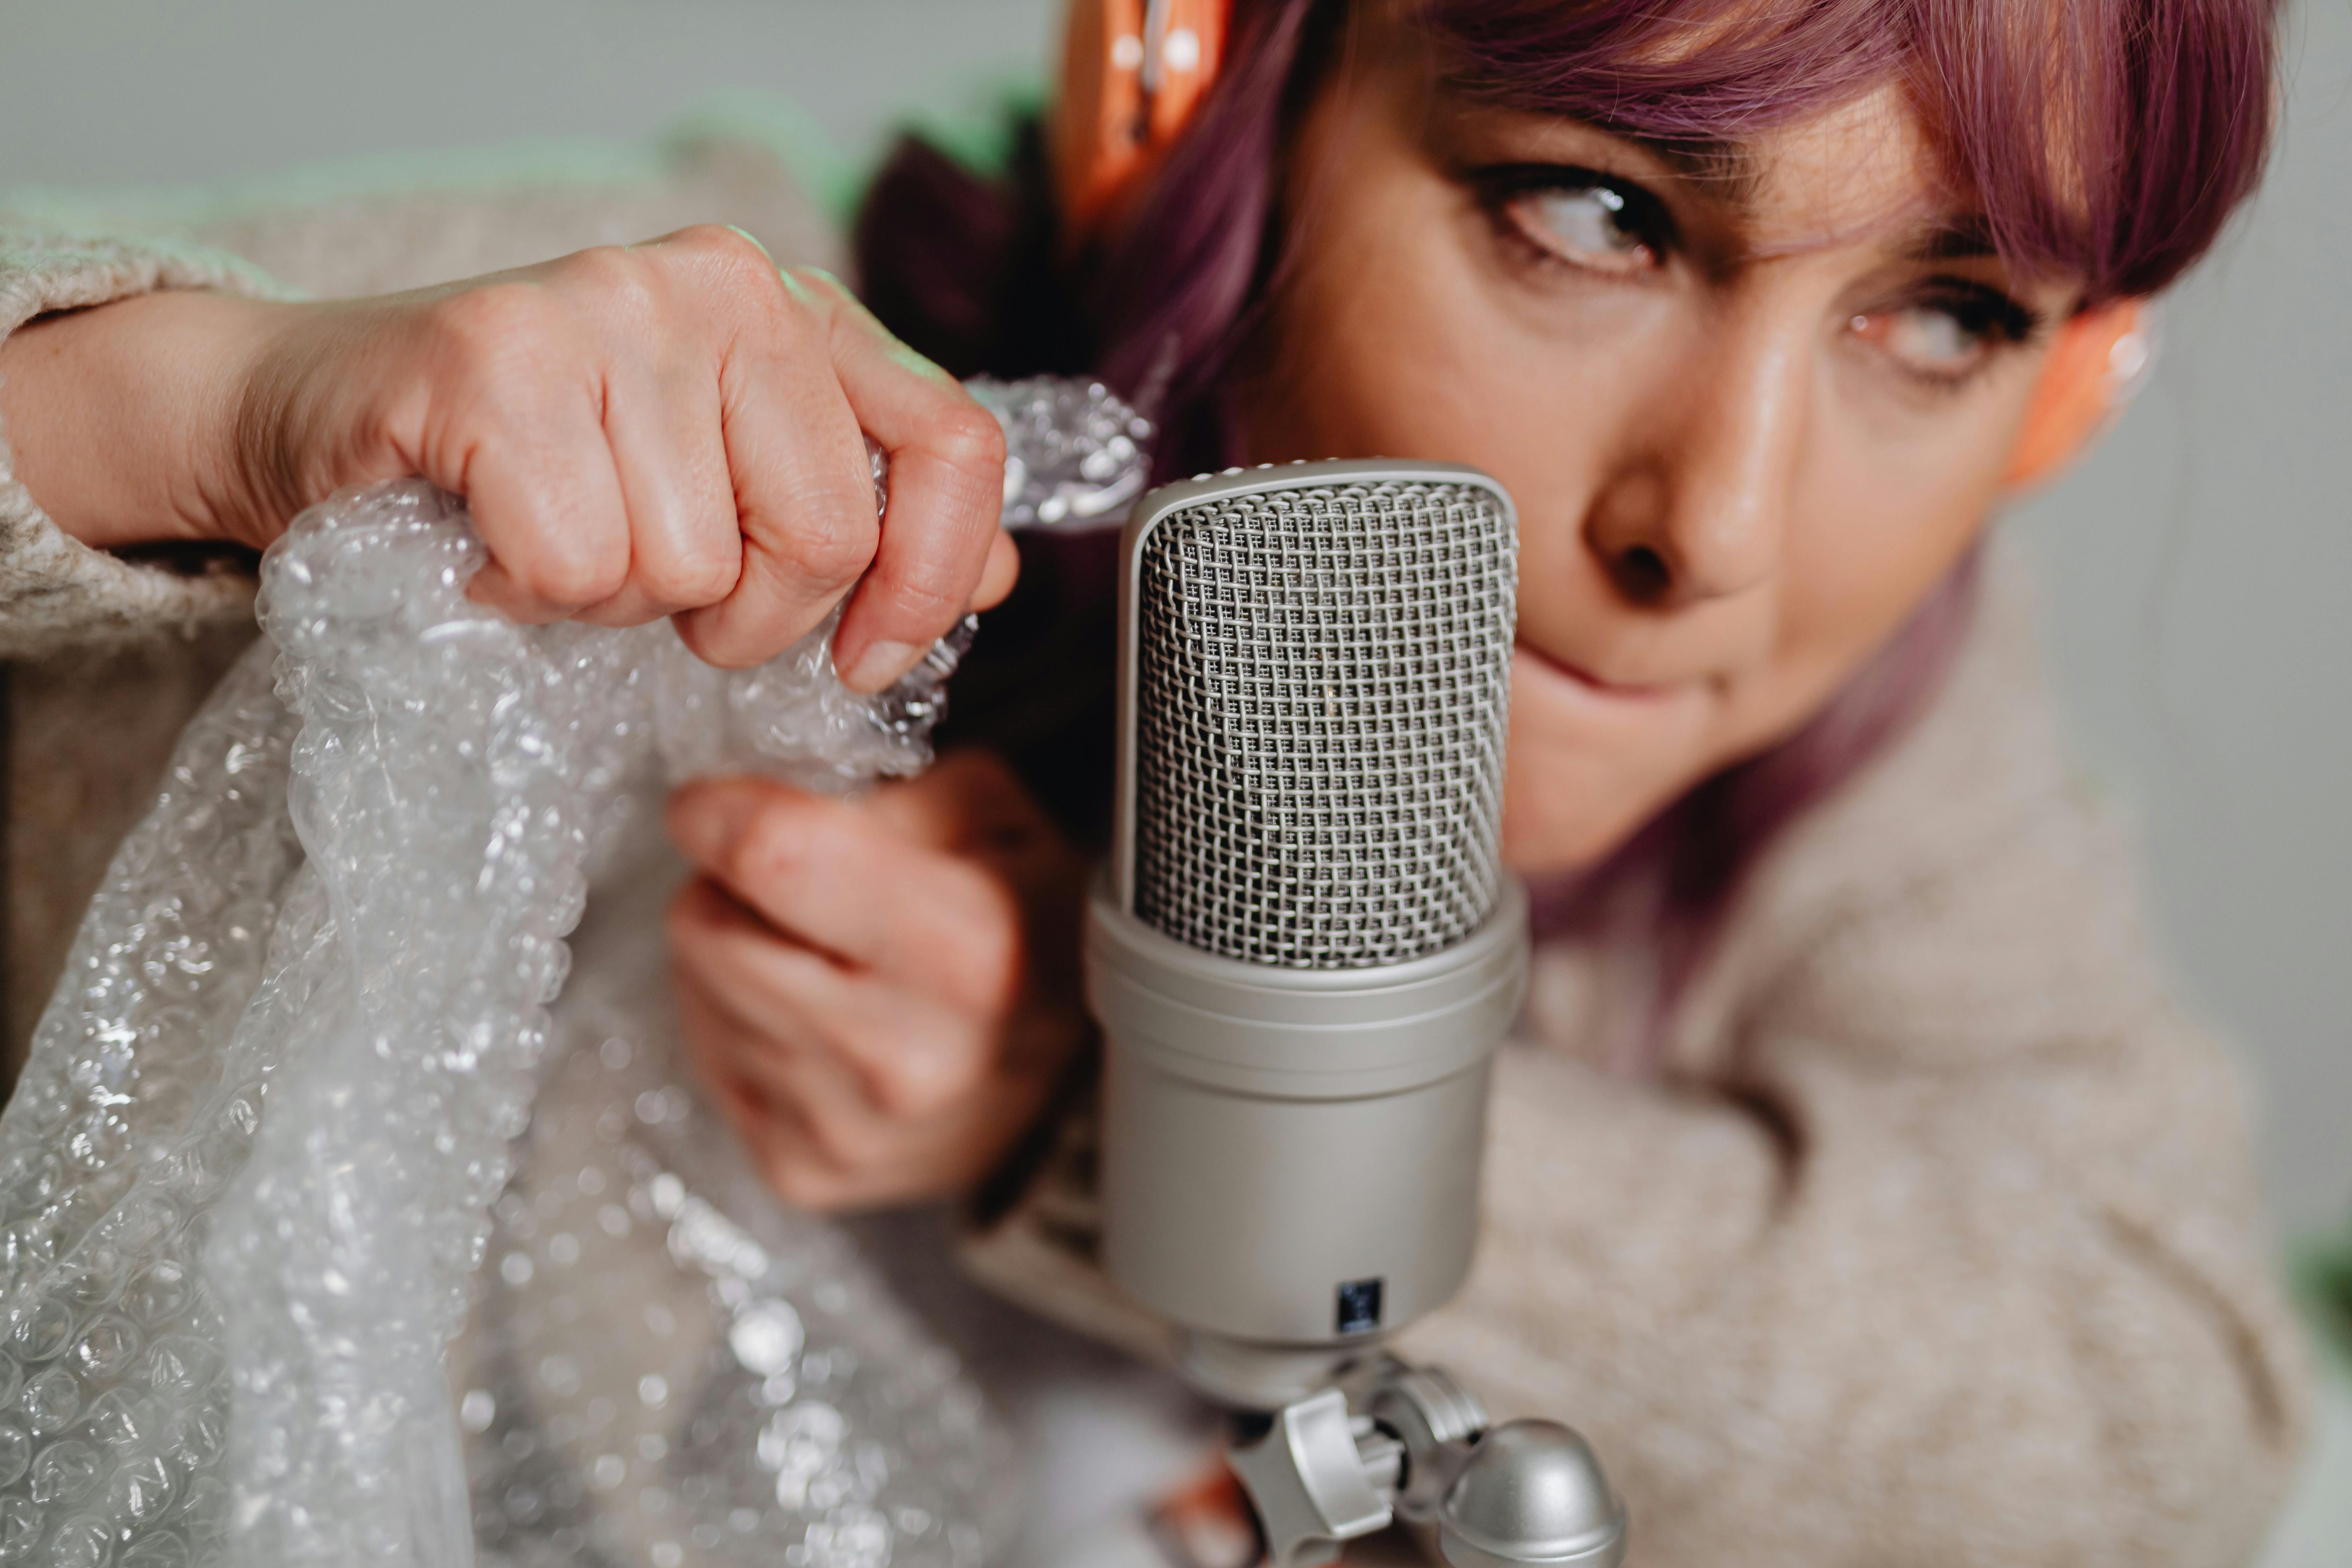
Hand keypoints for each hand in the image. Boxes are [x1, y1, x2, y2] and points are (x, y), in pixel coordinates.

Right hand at [0, 228, 1014, 681]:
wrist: (326, 409)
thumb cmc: (539, 461)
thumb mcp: (724, 478)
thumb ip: (863, 515)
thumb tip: (993, 574)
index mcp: (796, 311)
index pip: (954, 444)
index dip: (932, 578)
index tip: (870, 657)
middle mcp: (719, 285)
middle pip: (826, 533)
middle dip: (745, 612)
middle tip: (658, 583)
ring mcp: (607, 306)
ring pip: (693, 565)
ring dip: (622, 601)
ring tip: (561, 539)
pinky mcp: (495, 357)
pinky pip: (580, 565)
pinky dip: (531, 591)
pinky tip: (494, 540)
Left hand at [664, 751, 1092, 1210]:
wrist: (1064, 1077)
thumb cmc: (1027, 928)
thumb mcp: (996, 816)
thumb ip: (885, 787)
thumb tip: (769, 800)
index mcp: (970, 952)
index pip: (776, 856)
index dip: (722, 813)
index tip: (714, 804)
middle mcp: (909, 1057)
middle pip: (710, 928)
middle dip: (727, 886)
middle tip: (785, 886)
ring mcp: (852, 1129)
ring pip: (698, 988)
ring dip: (734, 953)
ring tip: (813, 954)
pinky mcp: (806, 1170)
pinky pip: (708, 1058)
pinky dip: (740, 1023)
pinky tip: (809, 1018)